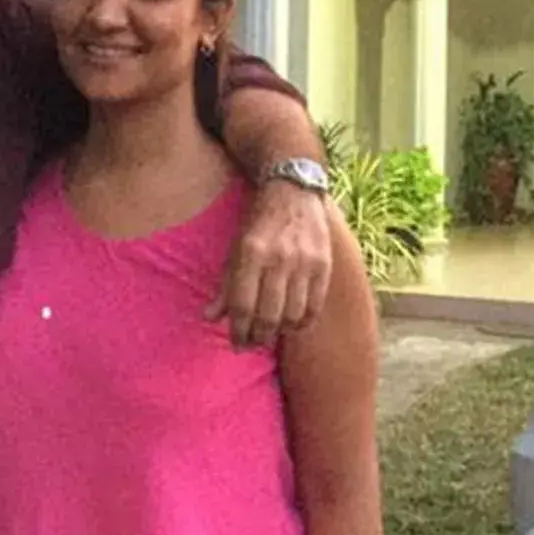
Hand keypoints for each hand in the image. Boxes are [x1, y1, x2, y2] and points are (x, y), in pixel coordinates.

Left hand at [208, 177, 332, 348]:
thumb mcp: (235, 248)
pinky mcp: (324, 264)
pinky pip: (314, 306)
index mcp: (251, 253)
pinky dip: (303, 323)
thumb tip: (209, 318)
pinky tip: (292, 325)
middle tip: (252, 343)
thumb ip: (226, 285)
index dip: (238, 331)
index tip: (236, 343)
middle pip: (268, 315)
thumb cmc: (258, 223)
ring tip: (271, 334)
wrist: (293, 190)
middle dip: (258, 337)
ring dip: (280, 333)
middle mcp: (279, 258)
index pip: (243, 305)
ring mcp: (304, 261)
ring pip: (292, 315)